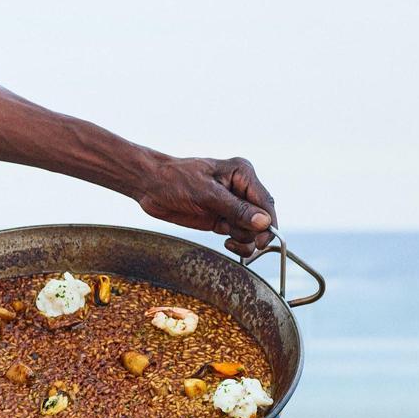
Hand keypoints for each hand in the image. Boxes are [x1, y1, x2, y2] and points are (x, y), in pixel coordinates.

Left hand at [135, 156, 277, 257]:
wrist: (150, 186)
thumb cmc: (175, 181)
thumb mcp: (206, 194)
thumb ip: (235, 209)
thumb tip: (264, 222)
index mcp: (242, 174)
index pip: (266, 202)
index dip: (268, 223)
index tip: (260, 241)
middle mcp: (241, 189)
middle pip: (262, 218)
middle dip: (253, 231)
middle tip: (235, 237)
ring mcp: (232, 205)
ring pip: (252, 230)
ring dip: (244, 238)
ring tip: (226, 237)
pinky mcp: (222, 219)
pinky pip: (240, 235)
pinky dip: (237, 243)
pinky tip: (226, 242)